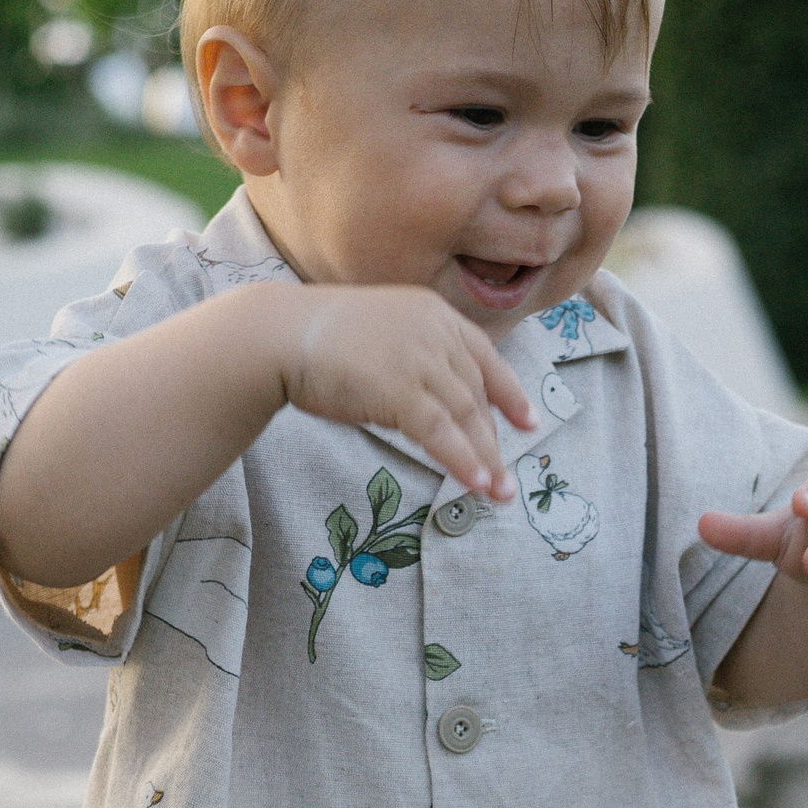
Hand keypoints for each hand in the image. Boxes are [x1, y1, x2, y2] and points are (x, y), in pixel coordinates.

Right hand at [281, 287, 536, 501]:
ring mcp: (419, 358)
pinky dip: (462, 460)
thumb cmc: (318, 340)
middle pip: (477, 393)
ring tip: (498, 494)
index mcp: (432, 313)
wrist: (279, 334)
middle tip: (507, 480)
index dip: (510, 392)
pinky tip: (476, 484)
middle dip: (495, 440)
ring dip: (486, 459)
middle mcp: (434, 332)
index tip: (529, 422)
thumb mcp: (380, 339)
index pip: (484, 356)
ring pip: (466, 416)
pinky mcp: (401, 388)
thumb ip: (413, 365)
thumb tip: (433, 412)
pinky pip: (441, 432)